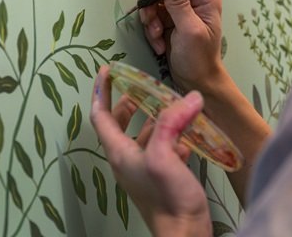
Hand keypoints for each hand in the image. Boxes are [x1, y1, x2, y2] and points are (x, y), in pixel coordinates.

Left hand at [90, 65, 211, 236]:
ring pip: (143, 136)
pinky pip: (162, 150)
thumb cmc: (166, 198)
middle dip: (127, 103)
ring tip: (170, 106)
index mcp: (120, 152)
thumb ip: (172, 123)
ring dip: (154, 119)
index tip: (106, 71)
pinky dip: (171, 138)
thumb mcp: (164, 156)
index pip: (101, 117)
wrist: (183, 234)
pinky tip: (187, 136)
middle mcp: (128, 160)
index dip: (100, 92)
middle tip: (140, 88)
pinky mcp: (162, 177)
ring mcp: (144, 170)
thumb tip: (190, 98)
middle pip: (119, 125)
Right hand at [139, 0, 223, 92]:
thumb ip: (180, 1)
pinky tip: (159, 45)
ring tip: (157, 38)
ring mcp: (178, 8)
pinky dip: (150, 30)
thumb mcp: (190, 29)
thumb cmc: (199, 58)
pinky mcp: (167, 20)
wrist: (197, 82)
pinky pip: (151, 16)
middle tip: (150, 22)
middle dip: (151, 2)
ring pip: (153, 0)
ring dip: (149, 19)